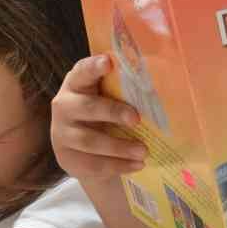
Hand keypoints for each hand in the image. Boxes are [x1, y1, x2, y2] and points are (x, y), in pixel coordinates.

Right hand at [50, 54, 145, 182]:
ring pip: (89, 141)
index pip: (82, 71)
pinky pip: (93, 163)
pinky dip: (117, 165)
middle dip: (112, 112)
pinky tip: (137, 165)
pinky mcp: (67, 158)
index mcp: (76, 84)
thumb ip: (123, 89)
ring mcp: (62, 134)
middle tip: (136, 119)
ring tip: (143, 151)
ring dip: (119, 146)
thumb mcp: (108, 97)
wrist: (82, 150)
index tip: (108, 62)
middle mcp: (65, 106)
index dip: (93, 67)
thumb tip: (164, 83)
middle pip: (86, 107)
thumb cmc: (103, 114)